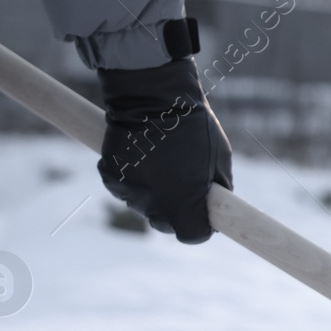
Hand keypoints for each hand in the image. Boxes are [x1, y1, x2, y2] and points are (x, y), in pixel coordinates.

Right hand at [97, 58, 232, 242]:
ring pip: (145, 204)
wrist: (152, 95)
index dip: (201, 226)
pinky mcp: (110, 177)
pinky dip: (135, 177)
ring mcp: (128, 192)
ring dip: (155, 191)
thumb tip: (215, 205)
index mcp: (183, 203)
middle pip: (167, 224)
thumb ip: (219, 189)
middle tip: (185, 182)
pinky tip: (142, 153)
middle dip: (178, 210)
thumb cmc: (194, 124)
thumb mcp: (220, 157)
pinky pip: (127, 187)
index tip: (205, 212)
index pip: (193, 236)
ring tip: (163, 158)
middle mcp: (153, 205)